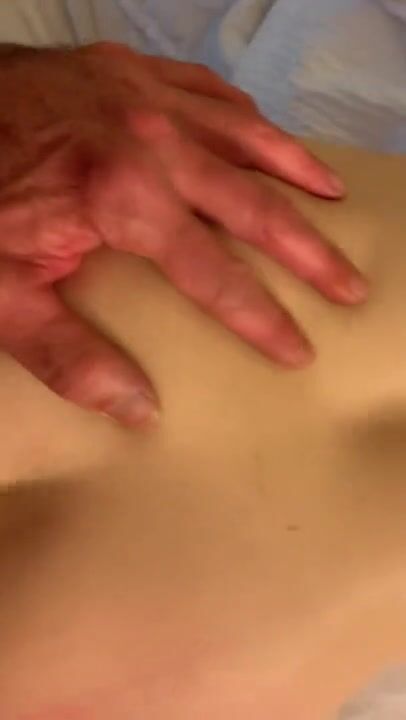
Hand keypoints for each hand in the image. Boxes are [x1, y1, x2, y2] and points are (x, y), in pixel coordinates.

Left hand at [0, 43, 366, 425]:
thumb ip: (67, 355)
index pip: (215, 275)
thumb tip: (138, 409)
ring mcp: (144, 95)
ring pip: (246, 136)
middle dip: (309, 251)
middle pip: (253, 204)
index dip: (262, 319)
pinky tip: (265, 136)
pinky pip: (209, 91)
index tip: (299, 350)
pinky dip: (246, 118)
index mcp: (122, 198)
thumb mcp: (1, 295)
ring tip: (334, 199)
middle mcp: (150, 140)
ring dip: (296, 171)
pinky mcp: (130, 67)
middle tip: (350, 286)